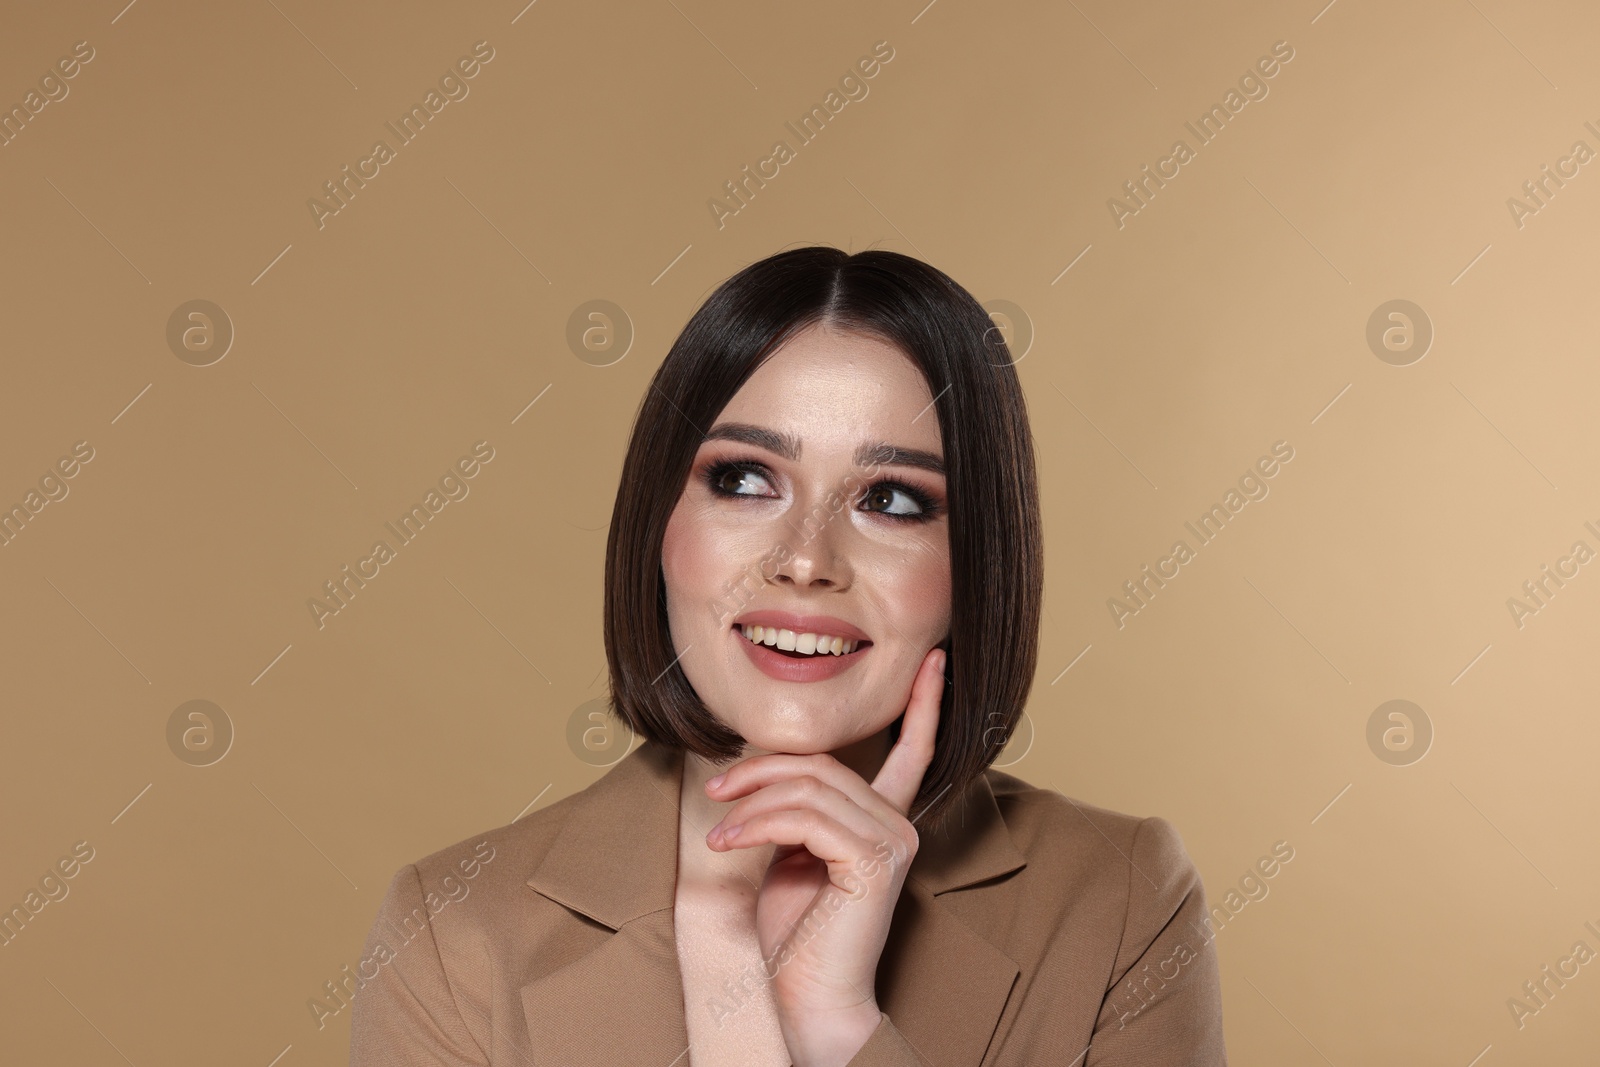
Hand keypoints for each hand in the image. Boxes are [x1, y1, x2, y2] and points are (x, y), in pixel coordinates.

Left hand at [703, 645, 946, 1066]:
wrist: (800, 1000)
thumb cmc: (789, 937)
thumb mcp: (786, 854)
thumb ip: (792, 808)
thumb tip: (764, 765)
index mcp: (881, 821)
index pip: (912, 751)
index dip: (925, 704)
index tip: (934, 660)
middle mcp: (897, 826)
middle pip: (823, 763)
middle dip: (761, 769)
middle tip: (716, 790)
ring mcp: (891, 841)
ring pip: (809, 785)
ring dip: (750, 802)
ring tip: (717, 832)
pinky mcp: (875, 860)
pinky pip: (805, 816)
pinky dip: (756, 824)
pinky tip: (728, 844)